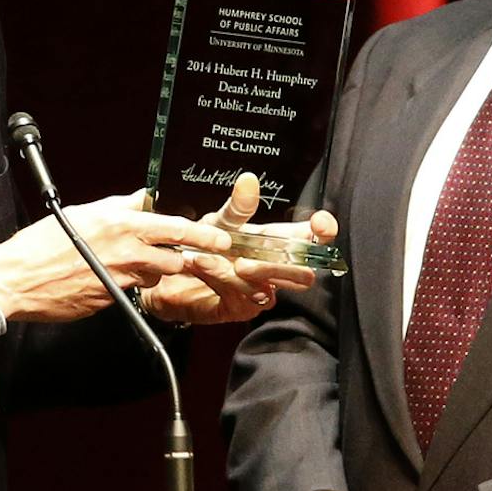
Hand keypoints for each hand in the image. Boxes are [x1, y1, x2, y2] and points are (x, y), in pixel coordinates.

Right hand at [0, 189, 231, 322]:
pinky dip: (126, 282)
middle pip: (175, 258)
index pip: (178, 229)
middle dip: (176, 256)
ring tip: (124, 261)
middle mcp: (127, 252)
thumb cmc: (41, 244)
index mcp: (123, 225)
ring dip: (150, 270)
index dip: (204, 236)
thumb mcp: (83, 213)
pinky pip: (131, 289)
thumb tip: (142, 199)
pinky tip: (105, 275)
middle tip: (168, 252)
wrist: (14, 280)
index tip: (222, 240)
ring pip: (155, 275)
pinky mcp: (112, 299)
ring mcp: (121, 279)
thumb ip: (119, 207)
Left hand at [138, 173, 330, 324]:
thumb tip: (249, 181)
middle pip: (303, 275)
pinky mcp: (239, 309)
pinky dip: (219, 279)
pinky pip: (240, 298)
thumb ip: (238, 207)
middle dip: (280, 267)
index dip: (323, 234)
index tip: (319, 225)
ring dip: (237, 273)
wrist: (168, 270)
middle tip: (249, 258)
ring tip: (207, 257)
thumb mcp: (219, 222)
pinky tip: (201, 265)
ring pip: (269, 289)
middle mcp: (274, 270)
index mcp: (277, 243)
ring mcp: (260, 291)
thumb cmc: (200, 244)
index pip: (314, 241)